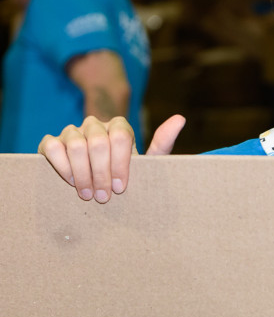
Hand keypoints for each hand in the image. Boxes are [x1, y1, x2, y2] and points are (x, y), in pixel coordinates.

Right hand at [38, 114, 185, 201]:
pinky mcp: (51, 142)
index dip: (120, 164)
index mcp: (119, 127)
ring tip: (87, 195)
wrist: (97, 185)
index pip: (121, 136)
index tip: (121, 188)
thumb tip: (180, 119)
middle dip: (101, 173)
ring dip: (82, 174)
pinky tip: (71, 183)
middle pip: (98, 142)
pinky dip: (61, 167)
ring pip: (75, 144)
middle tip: (104, 197)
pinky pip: (52, 147)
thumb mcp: (147, 164)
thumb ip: (162, 144)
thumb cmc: (125, 175)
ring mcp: (72, 132)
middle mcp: (94, 124)